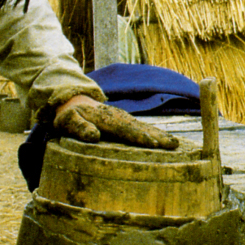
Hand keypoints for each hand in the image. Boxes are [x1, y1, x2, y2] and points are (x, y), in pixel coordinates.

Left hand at [54, 95, 177, 149]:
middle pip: (140, 128)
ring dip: (160, 135)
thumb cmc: (69, 115)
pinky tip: (166, 140)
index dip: (138, 137)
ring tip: (176, 144)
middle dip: (157, 136)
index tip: (153, 144)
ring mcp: (124, 118)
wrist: (73, 100)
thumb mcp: (68, 121)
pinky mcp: (126, 121)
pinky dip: (156, 133)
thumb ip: (79, 128)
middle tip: (173, 145)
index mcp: (106, 119)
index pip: (124, 129)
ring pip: (144, 127)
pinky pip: (143, 127)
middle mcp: (119, 117)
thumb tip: (93, 136)